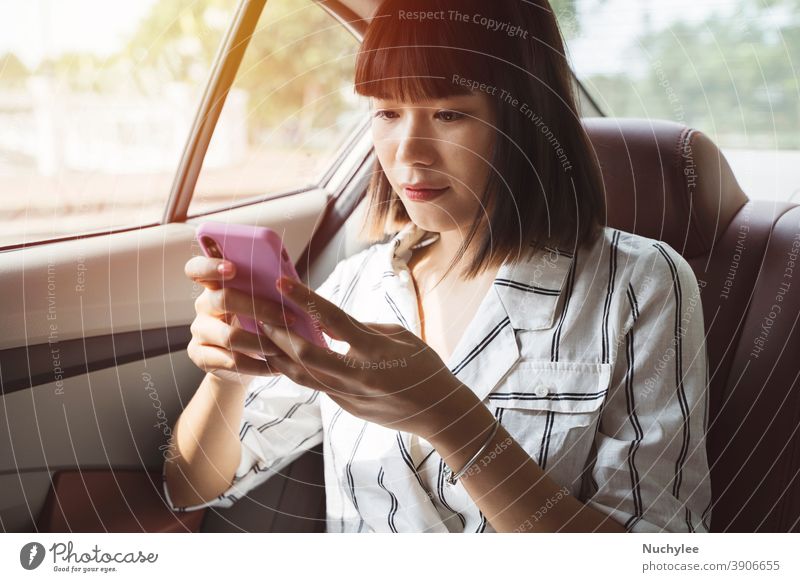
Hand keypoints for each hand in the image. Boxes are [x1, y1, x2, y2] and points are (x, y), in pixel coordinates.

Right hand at [183, 256, 293, 383]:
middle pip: (224, 299)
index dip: (210, 266)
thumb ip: (266, 292)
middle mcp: (203, 305)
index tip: (233, 268)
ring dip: (262, 342)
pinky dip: (258, 365)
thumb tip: (293, 284)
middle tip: (289, 319)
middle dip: (260, 308)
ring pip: (229, 336)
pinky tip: (275, 367)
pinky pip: (231, 361)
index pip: (197, 268)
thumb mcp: (261, 305)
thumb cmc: (257, 324)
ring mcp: (199, 331)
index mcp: (215, 286)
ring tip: (284, 349)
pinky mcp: (200, 355)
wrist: (243, 362)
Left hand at [258, 276, 478, 440]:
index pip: (333, 320)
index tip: (281, 283)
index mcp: (375, 351)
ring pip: (302, 375)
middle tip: (258, 314)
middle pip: (306, 354)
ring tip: (260, 335)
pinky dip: (296, 369)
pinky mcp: (346, 408)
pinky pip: (315, 385)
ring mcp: (350, 396)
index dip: (304, 300)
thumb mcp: (399, 335)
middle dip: (278, 333)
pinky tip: (283, 356)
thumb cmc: (424, 367)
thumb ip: (362, 327)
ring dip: (278, 354)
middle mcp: (358, 376)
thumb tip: (330, 320)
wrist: (440, 412)